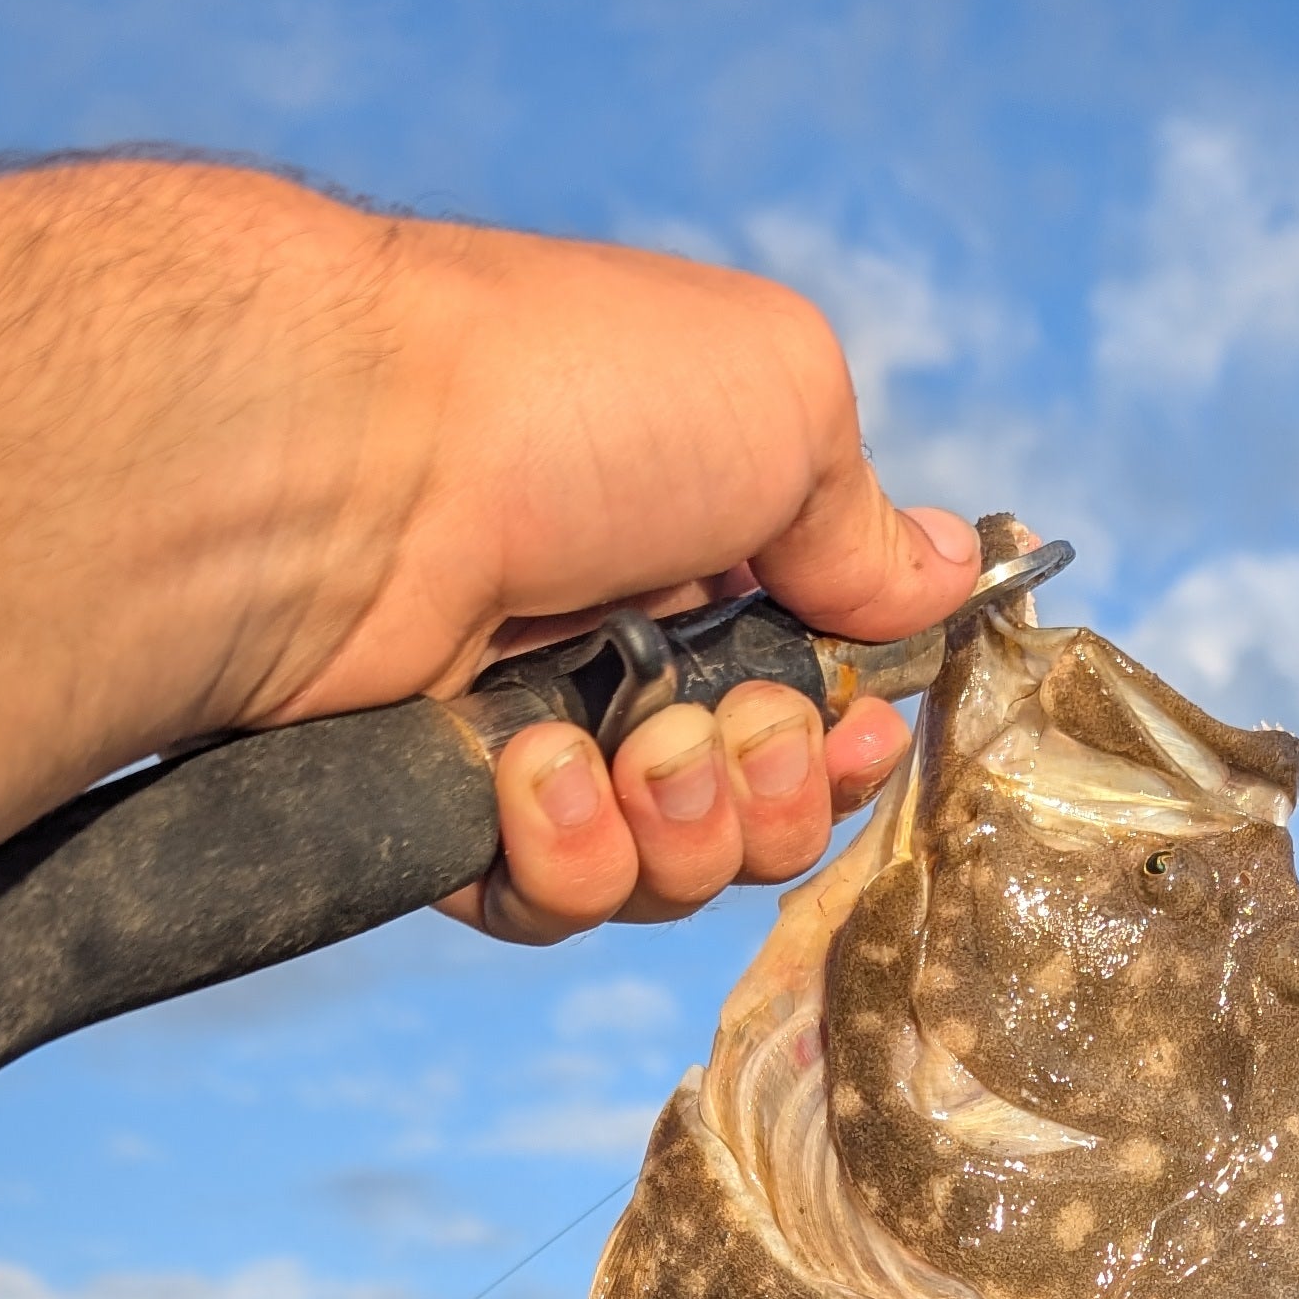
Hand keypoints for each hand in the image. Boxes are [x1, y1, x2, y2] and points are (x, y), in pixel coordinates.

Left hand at [241, 215, 973, 944]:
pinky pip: (558, 905)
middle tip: (720, 723)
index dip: (854, 741)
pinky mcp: (455, 815)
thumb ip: (869, 518)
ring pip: (674, 875)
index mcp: (713, 553)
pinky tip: (534, 775)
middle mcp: (631, 651)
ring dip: (680, 828)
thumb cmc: (567, 393)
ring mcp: (541, 737)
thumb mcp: (782, 396)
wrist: (352, 461)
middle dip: (774, 793)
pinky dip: (569, 858)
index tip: (861, 727)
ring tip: (625, 749)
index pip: (825, 701)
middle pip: (765, 813)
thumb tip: (946, 574)